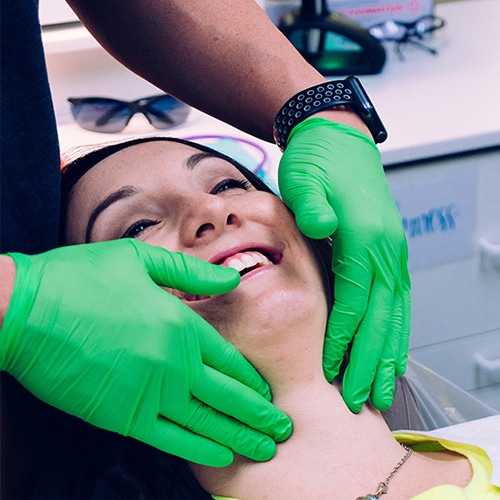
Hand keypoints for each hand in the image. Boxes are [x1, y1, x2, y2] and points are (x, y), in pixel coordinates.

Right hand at [0, 239, 291, 464]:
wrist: (27, 309)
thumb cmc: (83, 278)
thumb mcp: (141, 260)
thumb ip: (191, 273)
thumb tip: (231, 279)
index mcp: (180, 325)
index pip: (229, 359)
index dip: (252, 380)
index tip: (270, 394)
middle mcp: (173, 363)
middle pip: (227, 396)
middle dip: (258, 414)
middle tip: (283, 430)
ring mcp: (149, 393)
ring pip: (207, 422)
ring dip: (239, 436)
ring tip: (265, 447)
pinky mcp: (121, 415)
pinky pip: (170, 439)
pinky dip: (199, 450)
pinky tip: (221, 456)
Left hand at [278, 119, 410, 411]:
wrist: (337, 139)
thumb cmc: (316, 161)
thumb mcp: (304, 176)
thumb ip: (312, 203)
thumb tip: (321, 226)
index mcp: (363, 235)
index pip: (355, 298)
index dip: (344, 336)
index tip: (333, 369)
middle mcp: (386, 248)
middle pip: (381, 315)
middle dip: (370, 359)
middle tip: (363, 398)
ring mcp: (392, 251)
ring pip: (396, 312)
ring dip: (389, 352)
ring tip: (385, 387)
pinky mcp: (388, 252)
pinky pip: (397, 299)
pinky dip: (396, 330)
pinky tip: (392, 350)